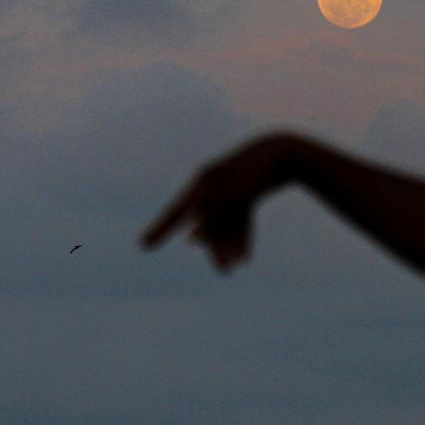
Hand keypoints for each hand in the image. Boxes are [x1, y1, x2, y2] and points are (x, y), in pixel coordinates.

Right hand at [140, 134, 294, 269]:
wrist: (283, 153)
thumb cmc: (251, 174)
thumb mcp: (226, 199)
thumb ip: (207, 221)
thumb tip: (191, 241)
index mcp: (200, 186)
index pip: (174, 213)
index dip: (159, 230)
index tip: (142, 245)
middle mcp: (211, 188)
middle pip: (206, 225)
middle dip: (215, 249)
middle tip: (224, 272)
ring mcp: (230, 190)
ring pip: (225, 224)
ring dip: (231, 246)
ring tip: (238, 267)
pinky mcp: (248, 193)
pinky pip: (240, 219)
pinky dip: (243, 236)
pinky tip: (247, 257)